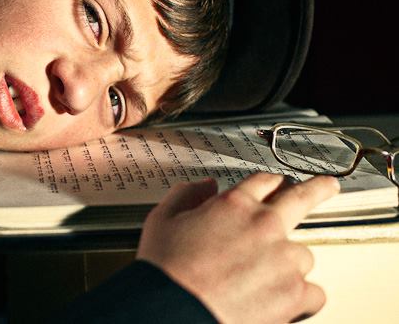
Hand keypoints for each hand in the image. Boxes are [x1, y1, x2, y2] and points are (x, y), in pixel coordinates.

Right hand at [136, 173, 339, 323]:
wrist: (173, 308)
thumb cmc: (166, 269)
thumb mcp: (162, 219)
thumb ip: (186, 194)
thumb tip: (205, 186)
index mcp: (234, 204)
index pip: (264, 182)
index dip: (271, 183)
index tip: (278, 185)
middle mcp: (264, 225)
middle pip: (302, 198)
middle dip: (318, 189)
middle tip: (327, 187)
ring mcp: (283, 258)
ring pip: (303, 255)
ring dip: (289, 264)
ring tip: (266, 280)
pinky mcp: (294, 292)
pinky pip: (313, 292)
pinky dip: (300, 299)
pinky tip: (281, 302)